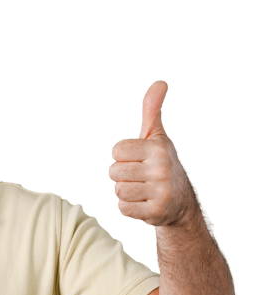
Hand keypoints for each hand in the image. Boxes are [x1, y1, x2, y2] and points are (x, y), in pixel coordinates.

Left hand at [109, 81, 197, 226]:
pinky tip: (145, 203)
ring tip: (144, 189)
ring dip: (127, 192)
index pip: (116, 150)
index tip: (139, 159)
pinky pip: (123, 208)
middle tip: (142, 177)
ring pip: (118, 190)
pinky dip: (130, 207)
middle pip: (114, 171)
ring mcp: (161, 191)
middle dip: (123, 175)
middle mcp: (162, 168)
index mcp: (158, 148)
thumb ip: (152, 110)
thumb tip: (160, 82)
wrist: (180, 202)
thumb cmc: (161, 164)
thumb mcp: (158, 136)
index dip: (123, 156)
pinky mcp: (156, 212)